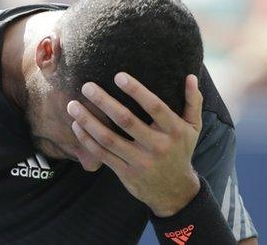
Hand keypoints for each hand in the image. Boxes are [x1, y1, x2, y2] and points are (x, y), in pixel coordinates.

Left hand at [66, 72, 202, 216]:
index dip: (137, 91)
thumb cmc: (181, 151)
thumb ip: (193, 102)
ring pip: (108, 138)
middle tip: (87, 86)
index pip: (155, 107)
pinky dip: (87, 140)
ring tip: (73, 105)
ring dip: (88, 121)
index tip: (118, 76)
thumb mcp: (193, 128)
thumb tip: (190, 76)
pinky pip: (102, 154)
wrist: (174, 190)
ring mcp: (140, 161)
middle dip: (104, 102)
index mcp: (174, 130)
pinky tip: (76, 125)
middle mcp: (157, 145)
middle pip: (126, 120)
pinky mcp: (125, 172)